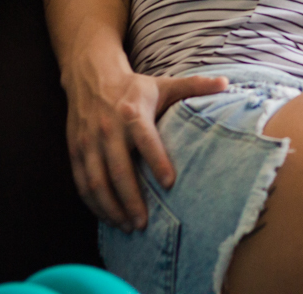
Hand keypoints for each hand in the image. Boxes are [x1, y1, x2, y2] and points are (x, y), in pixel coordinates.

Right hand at [64, 61, 226, 230]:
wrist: (91, 77)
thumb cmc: (135, 87)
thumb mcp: (164, 83)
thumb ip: (195, 86)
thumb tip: (226, 83)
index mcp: (133, 112)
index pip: (145, 139)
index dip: (157, 161)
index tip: (170, 183)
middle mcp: (109, 128)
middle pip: (119, 169)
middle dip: (131, 199)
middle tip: (144, 223)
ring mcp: (88, 141)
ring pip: (96, 181)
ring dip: (110, 207)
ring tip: (127, 226)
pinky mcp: (75, 150)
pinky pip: (81, 182)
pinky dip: (93, 203)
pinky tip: (107, 217)